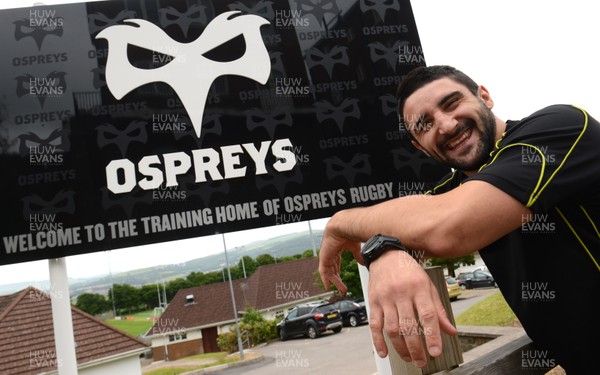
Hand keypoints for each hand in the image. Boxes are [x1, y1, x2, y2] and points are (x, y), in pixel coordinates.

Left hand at [318, 216, 362, 294]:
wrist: (343, 227)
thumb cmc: (349, 232)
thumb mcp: (355, 247)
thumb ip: (357, 256)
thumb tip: (363, 262)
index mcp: (337, 248)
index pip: (336, 262)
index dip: (338, 271)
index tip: (341, 278)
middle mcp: (330, 253)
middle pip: (333, 269)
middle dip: (337, 279)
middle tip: (342, 288)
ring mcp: (326, 256)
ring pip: (330, 272)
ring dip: (336, 282)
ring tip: (342, 290)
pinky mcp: (324, 258)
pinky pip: (323, 272)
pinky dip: (325, 280)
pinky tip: (328, 286)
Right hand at [368, 250, 456, 367]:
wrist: (386, 255)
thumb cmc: (409, 272)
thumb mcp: (428, 286)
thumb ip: (439, 310)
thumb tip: (451, 331)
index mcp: (419, 288)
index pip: (427, 315)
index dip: (432, 336)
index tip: (435, 352)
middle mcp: (401, 293)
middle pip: (408, 326)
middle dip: (415, 348)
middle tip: (421, 361)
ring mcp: (386, 298)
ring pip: (392, 328)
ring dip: (400, 347)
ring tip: (409, 358)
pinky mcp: (373, 302)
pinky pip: (374, 325)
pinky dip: (378, 341)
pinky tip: (384, 353)